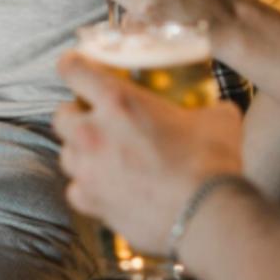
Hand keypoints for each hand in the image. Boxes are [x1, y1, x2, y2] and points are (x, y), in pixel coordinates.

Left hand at [54, 51, 245, 253]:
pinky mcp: (94, 204)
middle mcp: (93, 133)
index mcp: (118, 101)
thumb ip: (207, 108)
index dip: (72, 64)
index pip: (74, 70)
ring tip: (103, 155)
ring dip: (80, 151)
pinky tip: (106, 188)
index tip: (76, 65)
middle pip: (61, 115)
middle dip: (75, 114)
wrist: (207, 215)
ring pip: (65, 154)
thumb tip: (218, 110)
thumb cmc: (211, 163)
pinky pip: (76, 191)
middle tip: (96, 117)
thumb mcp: (216, 119)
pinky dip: (87, 188)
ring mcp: (89, 172)